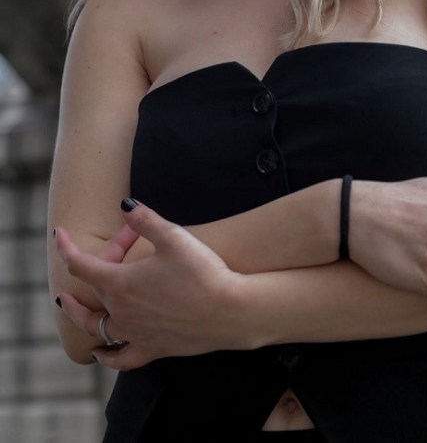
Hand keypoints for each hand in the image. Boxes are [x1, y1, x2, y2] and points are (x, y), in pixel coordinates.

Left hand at [54, 201, 246, 369]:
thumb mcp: (173, 236)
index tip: (59, 233)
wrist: (229, 310)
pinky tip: (101, 354)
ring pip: (96, 328)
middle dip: (92, 268)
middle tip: (97, 256)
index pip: (80, 265)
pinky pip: (120, 357)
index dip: (66, 247)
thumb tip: (124, 205)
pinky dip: (106, 355)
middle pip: (92, 291)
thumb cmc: (202, 271)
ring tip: (71, 307)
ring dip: (81, 315)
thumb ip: (144, 219)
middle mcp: (121, 312)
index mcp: (120, 283)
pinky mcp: (153, 348)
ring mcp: (135, 333)